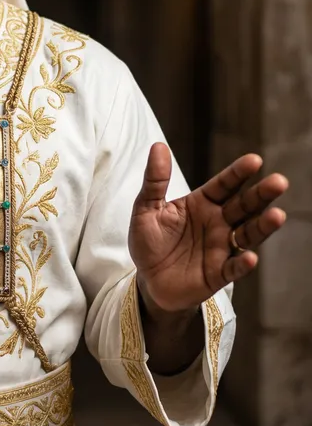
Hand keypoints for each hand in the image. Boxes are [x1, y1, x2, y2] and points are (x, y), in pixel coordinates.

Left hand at [129, 143, 286, 312]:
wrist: (148, 279)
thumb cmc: (149, 240)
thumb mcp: (146, 208)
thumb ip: (155, 180)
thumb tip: (158, 146)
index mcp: (201, 204)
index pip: (223, 185)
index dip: (238, 173)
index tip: (254, 160)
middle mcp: (218, 223)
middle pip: (243, 206)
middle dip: (261, 194)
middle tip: (279, 181)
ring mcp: (222, 248)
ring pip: (247, 234)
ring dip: (262, 226)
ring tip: (277, 215)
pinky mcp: (219, 273)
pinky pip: (234, 268)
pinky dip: (242, 263)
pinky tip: (249, 257)